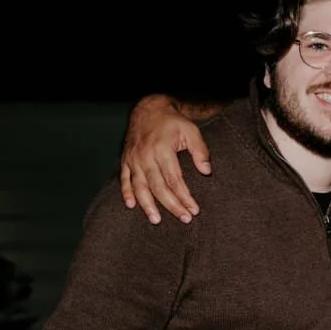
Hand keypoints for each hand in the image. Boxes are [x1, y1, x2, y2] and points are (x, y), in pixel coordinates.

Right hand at [120, 96, 211, 224]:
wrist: (148, 109)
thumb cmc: (172, 122)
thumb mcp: (191, 131)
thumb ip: (200, 151)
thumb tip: (206, 171)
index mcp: (162, 149)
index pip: (174, 179)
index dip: (184, 196)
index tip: (194, 209)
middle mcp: (145, 156)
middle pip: (158, 187)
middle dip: (171, 205)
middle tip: (184, 219)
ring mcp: (133, 159)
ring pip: (139, 186)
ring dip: (147, 205)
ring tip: (156, 220)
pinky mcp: (126, 160)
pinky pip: (124, 179)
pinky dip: (126, 193)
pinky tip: (131, 206)